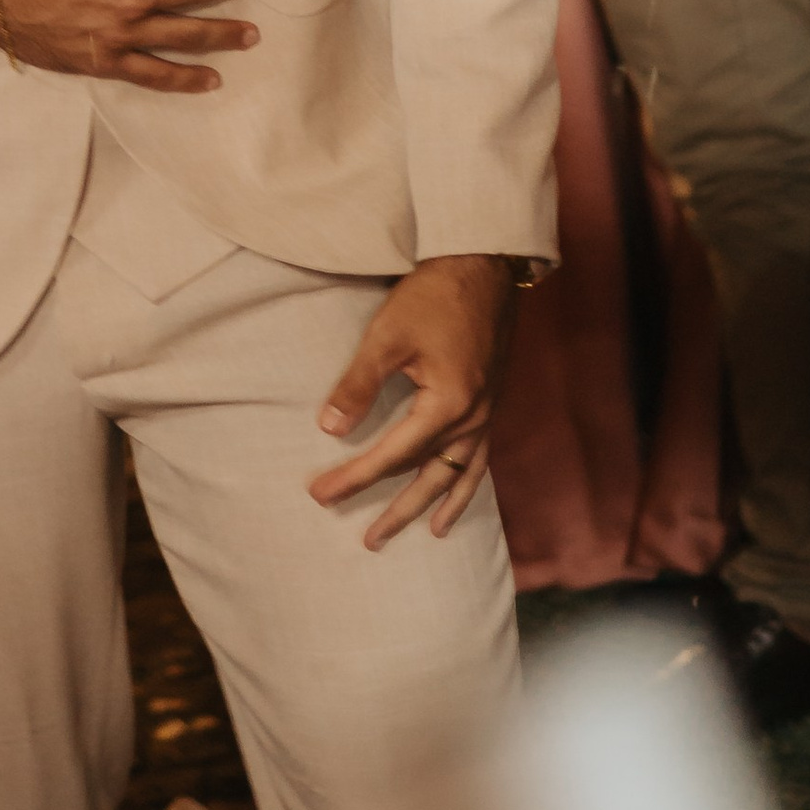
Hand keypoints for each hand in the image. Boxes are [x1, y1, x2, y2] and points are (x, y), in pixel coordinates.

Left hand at [311, 253, 516, 544]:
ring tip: (421, 536)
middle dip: (395, 510)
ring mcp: (486, 414)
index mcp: (447, 405)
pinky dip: (467, 486)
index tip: (320, 496)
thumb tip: (330, 429)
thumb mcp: (386, 337)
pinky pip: (480, 459)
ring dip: (435, 506)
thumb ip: (358, 385)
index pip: (392, 456)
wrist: (482, 267)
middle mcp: (472, 419)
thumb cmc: (432, 297)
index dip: (354, 478)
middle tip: (367, 542)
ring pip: (459, 476)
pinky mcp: (489, 404)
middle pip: (427, 477)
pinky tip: (454, 500)